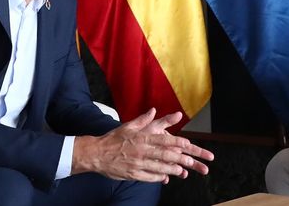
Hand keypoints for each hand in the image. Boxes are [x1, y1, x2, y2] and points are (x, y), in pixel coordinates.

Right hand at [72, 108, 214, 182]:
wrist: (96, 153)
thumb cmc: (113, 139)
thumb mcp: (128, 126)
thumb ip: (143, 120)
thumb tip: (153, 110)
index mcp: (142, 138)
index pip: (164, 140)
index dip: (177, 142)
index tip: (188, 144)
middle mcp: (142, 151)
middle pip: (165, 155)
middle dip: (181, 159)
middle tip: (192, 162)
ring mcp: (138, 164)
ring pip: (160, 168)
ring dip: (172, 170)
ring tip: (183, 172)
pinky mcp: (133, 174)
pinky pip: (149, 177)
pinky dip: (159, 178)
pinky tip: (166, 178)